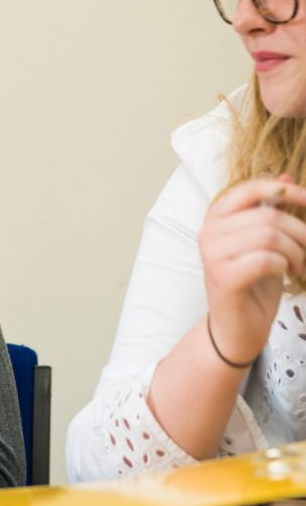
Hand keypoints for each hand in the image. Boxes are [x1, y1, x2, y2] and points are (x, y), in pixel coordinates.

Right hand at [200, 175, 305, 364]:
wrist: (235, 327)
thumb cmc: (252, 283)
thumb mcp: (264, 242)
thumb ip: (269, 210)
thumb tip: (284, 178)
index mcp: (216, 218)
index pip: (249, 189)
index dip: (284, 191)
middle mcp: (209, 232)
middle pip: (267, 216)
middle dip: (300, 232)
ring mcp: (213, 254)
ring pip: (269, 236)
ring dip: (296, 251)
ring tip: (299, 265)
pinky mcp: (223, 277)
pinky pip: (266, 259)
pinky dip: (285, 265)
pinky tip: (287, 274)